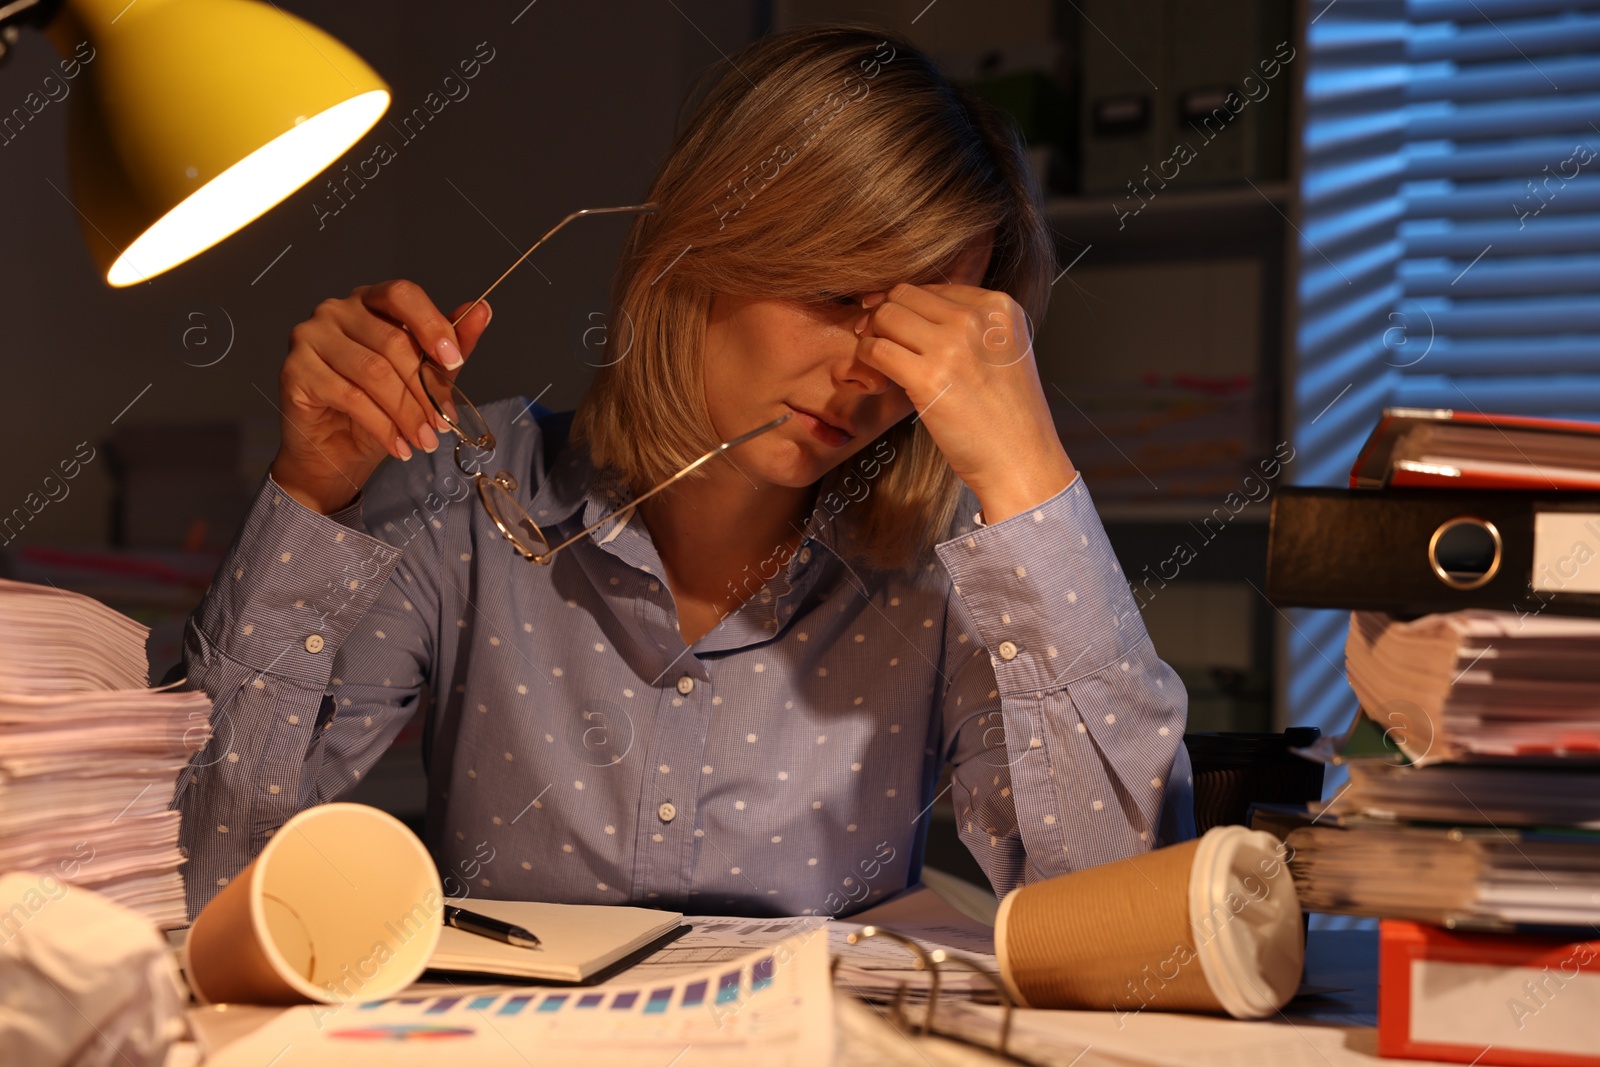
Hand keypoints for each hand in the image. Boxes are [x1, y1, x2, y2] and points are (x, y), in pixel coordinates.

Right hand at [270, 280, 492, 513]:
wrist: (334, 453)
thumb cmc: (378, 409)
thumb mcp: (423, 377)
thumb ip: (450, 345)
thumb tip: (482, 310)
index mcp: (369, 301)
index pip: (402, 294)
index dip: (431, 325)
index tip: (454, 361)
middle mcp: (335, 311)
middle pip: (392, 341)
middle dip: (424, 389)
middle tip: (442, 422)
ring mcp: (309, 337)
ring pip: (373, 372)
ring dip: (407, 413)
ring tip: (424, 440)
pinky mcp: (295, 370)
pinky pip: (349, 396)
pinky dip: (382, 426)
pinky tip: (398, 446)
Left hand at [854, 283, 1074, 523]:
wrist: (1021, 460)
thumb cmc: (1008, 415)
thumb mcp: (1004, 351)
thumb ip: (969, 326)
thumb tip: (908, 306)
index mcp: (999, 306)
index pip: (933, 288)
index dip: (907, 306)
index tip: (894, 326)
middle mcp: (976, 319)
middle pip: (904, 295)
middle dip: (883, 314)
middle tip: (875, 338)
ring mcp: (952, 347)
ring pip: (886, 316)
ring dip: (871, 335)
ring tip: (877, 360)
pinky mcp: (928, 378)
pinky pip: (876, 350)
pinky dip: (866, 359)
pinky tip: (879, 377)